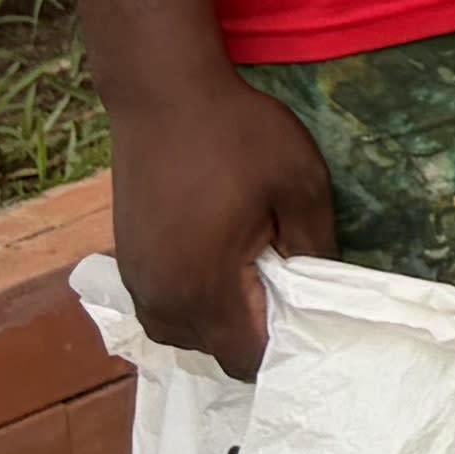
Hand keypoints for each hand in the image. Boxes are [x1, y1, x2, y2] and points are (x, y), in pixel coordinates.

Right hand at [108, 68, 335, 378]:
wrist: (163, 93)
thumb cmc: (237, 135)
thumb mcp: (301, 186)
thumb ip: (316, 249)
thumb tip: (325, 295)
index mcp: (203, 289)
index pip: (249, 360)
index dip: (288, 350)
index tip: (316, 322)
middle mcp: (161, 299)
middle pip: (218, 352)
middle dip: (257, 333)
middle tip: (293, 289)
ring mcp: (138, 282)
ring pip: (189, 332)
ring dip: (225, 316)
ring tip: (260, 270)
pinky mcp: (129, 262)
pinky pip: (168, 304)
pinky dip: (198, 297)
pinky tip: (225, 258)